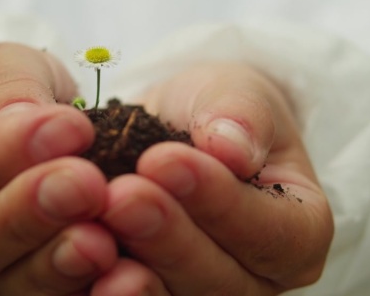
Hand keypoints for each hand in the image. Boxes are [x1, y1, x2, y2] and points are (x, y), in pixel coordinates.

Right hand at [0, 43, 117, 294]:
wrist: (35, 126)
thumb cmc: (5, 91)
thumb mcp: (3, 66)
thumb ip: (9, 88)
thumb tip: (21, 122)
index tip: (68, 130)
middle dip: (25, 216)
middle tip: (86, 185)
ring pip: (4, 284)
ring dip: (55, 263)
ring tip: (102, 238)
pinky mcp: (22, 285)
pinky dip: (81, 287)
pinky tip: (120, 270)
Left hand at [95, 63, 333, 294]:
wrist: (179, 130)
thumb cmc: (219, 112)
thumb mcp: (238, 94)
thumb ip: (243, 117)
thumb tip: (232, 149)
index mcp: (298, 232)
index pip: (271, 233)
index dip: (218, 202)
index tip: (164, 160)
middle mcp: (258, 278)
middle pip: (220, 280)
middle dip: (167, 237)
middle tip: (121, 194)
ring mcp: (205, 293)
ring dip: (132, 271)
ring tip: (92, 230)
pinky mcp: (159, 293)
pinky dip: (98, 286)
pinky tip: (72, 259)